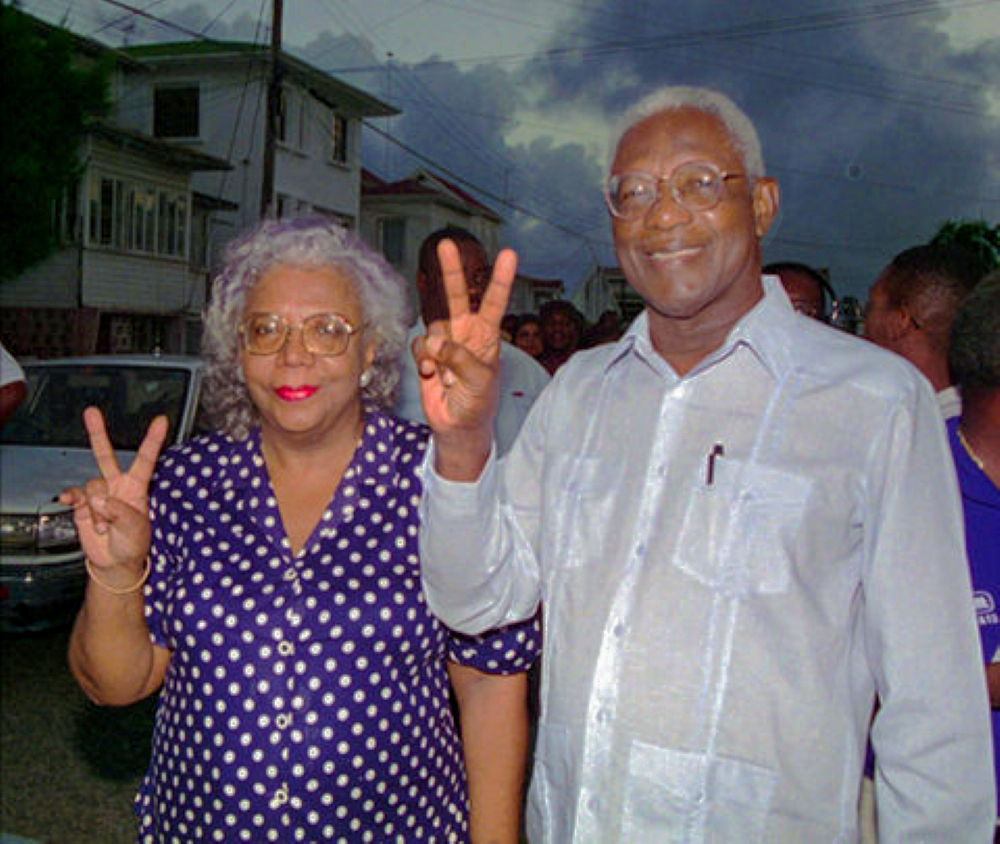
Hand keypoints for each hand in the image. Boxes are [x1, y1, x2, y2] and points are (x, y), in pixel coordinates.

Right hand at [58, 407, 167, 578]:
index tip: (161, 420)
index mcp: (137, 487)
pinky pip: (75, 494)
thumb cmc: (133, 543)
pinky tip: (70, 501)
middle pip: (105, 455)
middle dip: (97, 433)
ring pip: (92, 486)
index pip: (145, 459)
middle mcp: (117, 485)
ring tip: (104, 526)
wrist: (114, 561)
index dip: (153, 440)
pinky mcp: (82, 504)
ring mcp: (98, 493)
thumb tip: (98, 497)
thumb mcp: (135, 528)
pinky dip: (73, 497)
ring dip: (97, 509)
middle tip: (91, 411)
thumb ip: (119, 511)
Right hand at [414, 239, 517, 436]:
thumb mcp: (480, 380)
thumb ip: (460, 357)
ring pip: (432, 327)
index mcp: (487, 336)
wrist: (457, 426)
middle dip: (451, 271)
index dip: (500, 278)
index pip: (494, 302)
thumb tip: (436, 341)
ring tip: (443, 373)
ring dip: (434, 350)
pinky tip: (430, 373)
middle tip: (446, 244)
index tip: (509, 254)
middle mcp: (466, 333)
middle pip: (457, 296)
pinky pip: (419, 344)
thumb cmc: (478, 403)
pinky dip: (422, 358)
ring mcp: (445, 343)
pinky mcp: (427, 354)